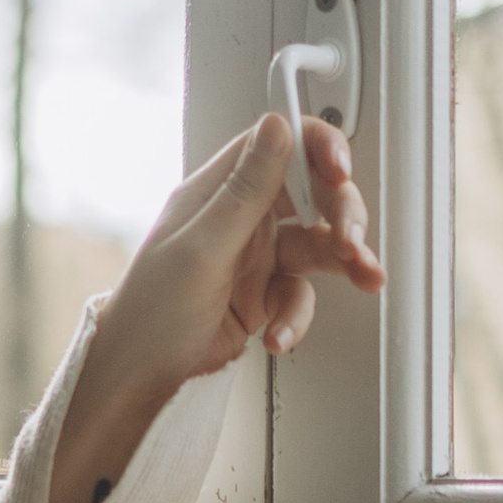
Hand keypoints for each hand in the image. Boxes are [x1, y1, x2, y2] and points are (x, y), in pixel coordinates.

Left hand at [45, 112, 383, 502]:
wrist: (139, 375)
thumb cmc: (150, 311)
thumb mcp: (201, 246)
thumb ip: (245, 190)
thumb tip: (276, 127)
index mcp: (218, 191)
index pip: (279, 146)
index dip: (316, 147)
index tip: (340, 170)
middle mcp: (240, 217)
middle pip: (311, 194)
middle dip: (340, 212)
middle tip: (351, 240)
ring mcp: (255, 256)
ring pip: (317, 244)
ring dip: (343, 261)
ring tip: (364, 276)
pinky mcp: (264, 294)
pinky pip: (300, 294)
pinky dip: (298, 315)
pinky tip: (279, 334)